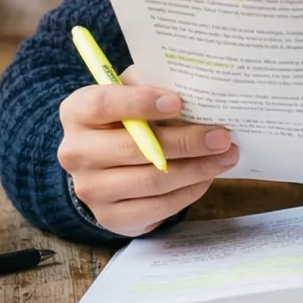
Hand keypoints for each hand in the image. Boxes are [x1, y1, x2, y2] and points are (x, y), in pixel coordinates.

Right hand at [56, 69, 237, 237]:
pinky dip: (188, 191)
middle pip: (134, 148)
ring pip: (152, 180)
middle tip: (222, 136)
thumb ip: (153, 85)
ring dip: (196, 168)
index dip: (141, 102)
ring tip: (226, 156)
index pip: (104, 104)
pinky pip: (158, 207)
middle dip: (186, 142)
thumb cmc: (127, 118)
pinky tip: (206, 177)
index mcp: (77, 111)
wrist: (105, 166)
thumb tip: (195, 89)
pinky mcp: (110, 217)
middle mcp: (75, 152)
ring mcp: (90, 189)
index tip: (179, 102)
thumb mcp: (132, 92)